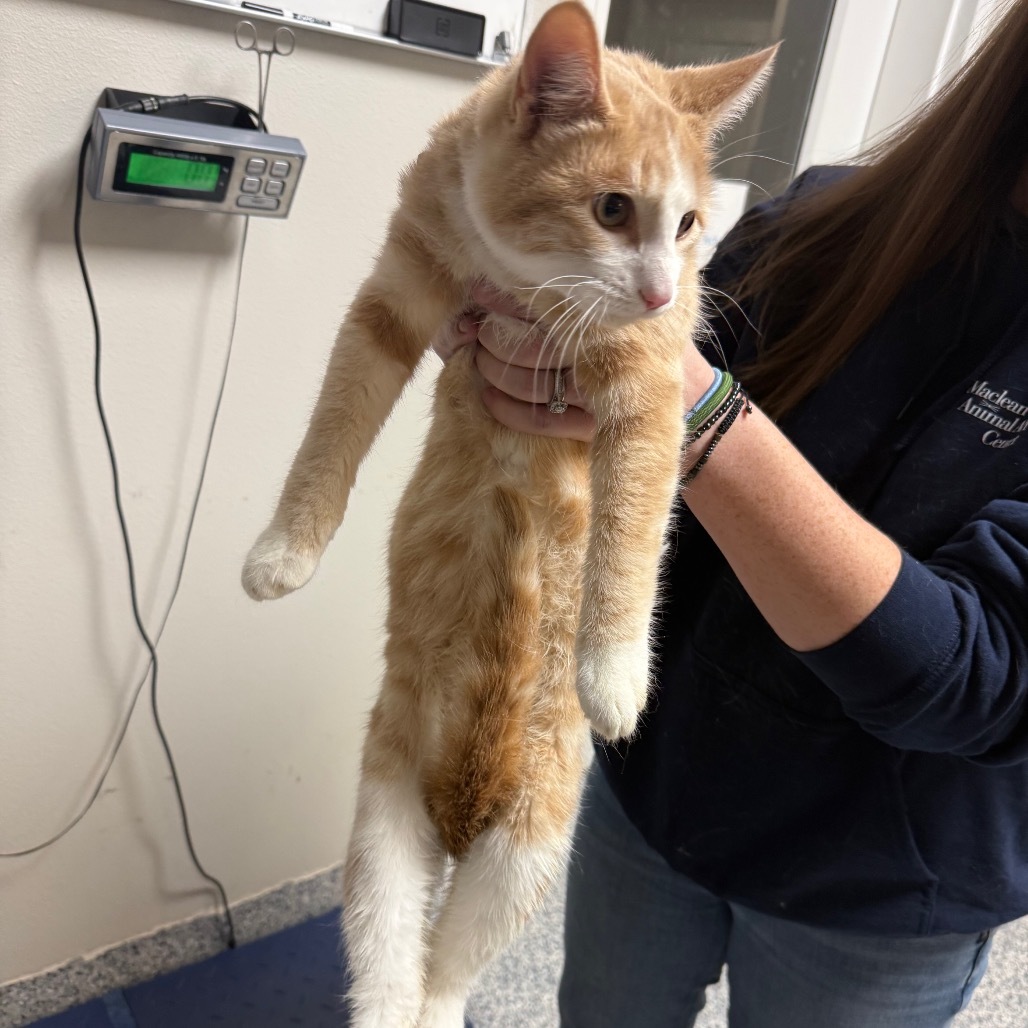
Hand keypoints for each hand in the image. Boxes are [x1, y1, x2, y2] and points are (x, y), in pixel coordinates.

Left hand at [434, 282, 596, 442]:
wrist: (623, 398)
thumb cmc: (575, 340)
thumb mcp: (555, 311)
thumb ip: (521, 299)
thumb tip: (480, 290)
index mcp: (598, 320)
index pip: (547, 307)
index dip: (506, 303)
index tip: (479, 296)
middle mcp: (600, 356)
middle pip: (534, 349)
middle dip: (495, 342)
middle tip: (481, 335)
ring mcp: (596, 394)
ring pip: (532, 386)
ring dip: (495, 373)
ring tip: (482, 360)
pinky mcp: (586, 426)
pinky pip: (540, 420)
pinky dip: (508, 409)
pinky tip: (489, 395)